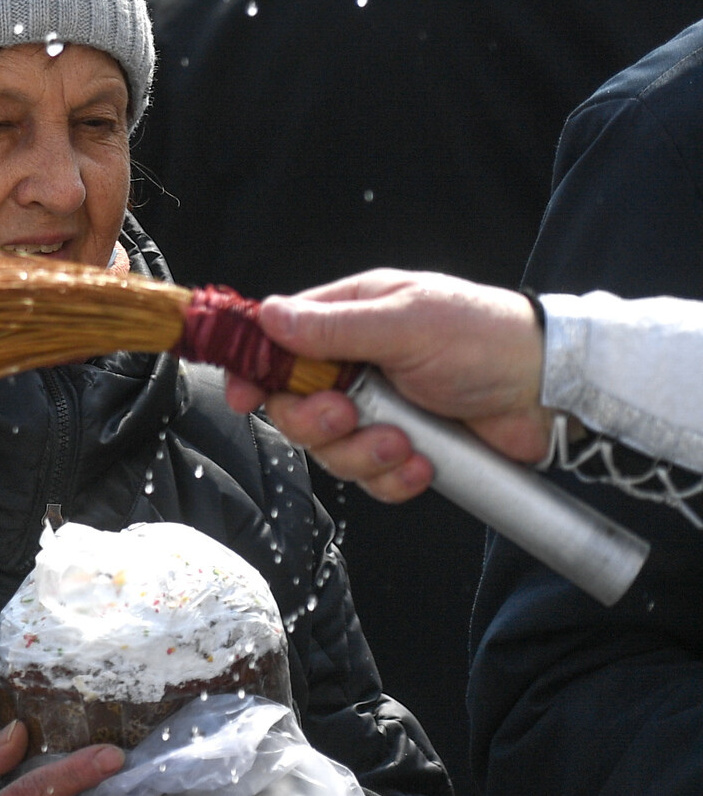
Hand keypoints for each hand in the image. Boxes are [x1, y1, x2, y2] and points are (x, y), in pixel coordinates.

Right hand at [223, 270, 550, 500]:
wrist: (551, 390)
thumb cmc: (486, 337)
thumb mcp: (407, 323)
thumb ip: (334, 327)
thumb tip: (269, 317)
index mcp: (349, 318)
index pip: (278, 344)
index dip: (254, 371)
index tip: (244, 397)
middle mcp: (355, 364)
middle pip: (293, 406)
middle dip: (316, 422)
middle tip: (348, 415)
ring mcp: (378, 408)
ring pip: (329, 449)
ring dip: (363, 454)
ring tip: (404, 442)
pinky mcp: (401, 448)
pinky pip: (370, 478)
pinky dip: (393, 478)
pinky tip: (422, 461)